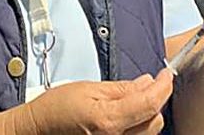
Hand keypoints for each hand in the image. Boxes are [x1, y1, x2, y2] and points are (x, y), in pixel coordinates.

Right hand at [10, 69, 174, 134]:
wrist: (37, 131)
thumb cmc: (55, 109)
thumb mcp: (88, 88)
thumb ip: (121, 88)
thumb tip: (146, 83)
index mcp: (108, 120)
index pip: (149, 103)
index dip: (163, 86)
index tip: (166, 75)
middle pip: (155, 121)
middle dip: (156, 100)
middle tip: (150, 84)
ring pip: (149, 133)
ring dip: (149, 114)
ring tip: (137, 98)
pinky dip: (140, 126)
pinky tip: (130, 114)